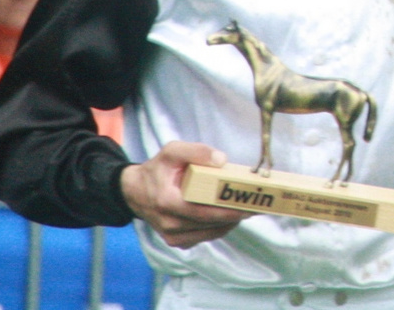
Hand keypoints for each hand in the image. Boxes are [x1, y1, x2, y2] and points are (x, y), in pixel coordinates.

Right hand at [120, 142, 245, 248]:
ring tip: (247, 208)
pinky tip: (229, 215)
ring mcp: (173, 236)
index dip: (229, 210)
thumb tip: (221, 160)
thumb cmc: (157, 170)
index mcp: (167, 202)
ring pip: (211, 233)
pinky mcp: (177, 242)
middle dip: (236, 215)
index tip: (249, 204)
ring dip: (230, 222)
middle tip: (257, 206)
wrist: (135, 192)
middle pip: (211, 223)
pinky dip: (219, 227)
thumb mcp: (172, 151)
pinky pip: (205, 237)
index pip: (204, 211)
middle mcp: (169, 224)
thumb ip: (196, 151)